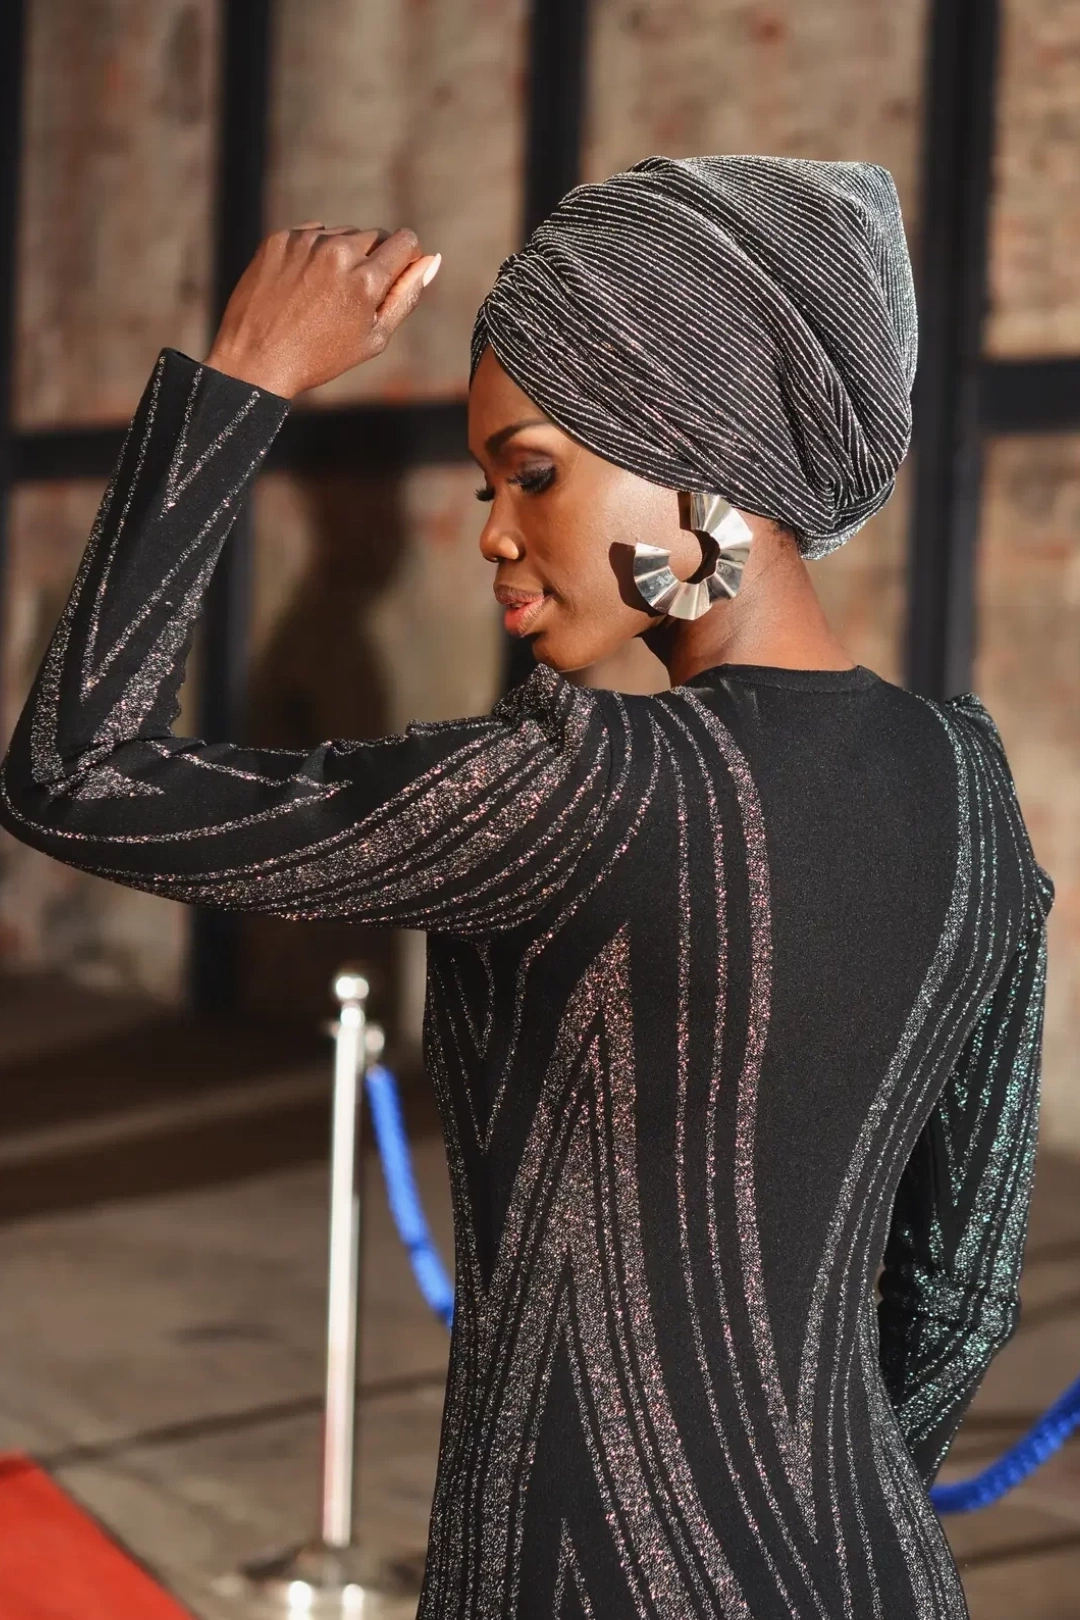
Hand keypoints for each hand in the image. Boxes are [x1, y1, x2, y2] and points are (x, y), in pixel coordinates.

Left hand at [204, 224, 440, 397]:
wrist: (255, 360)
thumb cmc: (321, 357)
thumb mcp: (374, 337)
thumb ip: (406, 296)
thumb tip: (432, 260)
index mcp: (367, 279)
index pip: (405, 241)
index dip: (405, 259)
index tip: (393, 277)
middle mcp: (338, 251)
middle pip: (375, 235)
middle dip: (373, 259)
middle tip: (353, 297)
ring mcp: (306, 242)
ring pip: (343, 232)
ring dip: (343, 254)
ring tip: (324, 294)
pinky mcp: (280, 238)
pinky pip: (312, 233)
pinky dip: (314, 251)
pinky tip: (304, 283)